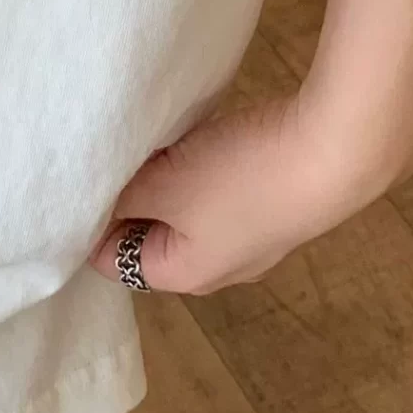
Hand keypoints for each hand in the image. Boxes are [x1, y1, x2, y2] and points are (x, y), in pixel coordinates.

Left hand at [85, 81, 412, 298]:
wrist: (334, 153)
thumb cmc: (240, 178)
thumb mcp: (163, 185)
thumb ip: (122, 197)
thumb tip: (93, 207)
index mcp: (183, 276)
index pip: (112, 259)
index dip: (89, 219)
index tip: (78, 177)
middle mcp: (219, 269)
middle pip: (152, 233)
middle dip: (133, 194)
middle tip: (116, 152)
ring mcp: (253, 237)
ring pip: (188, 208)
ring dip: (170, 176)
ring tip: (157, 139)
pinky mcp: (277, 203)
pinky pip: (221, 190)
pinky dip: (205, 165)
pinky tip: (203, 136)